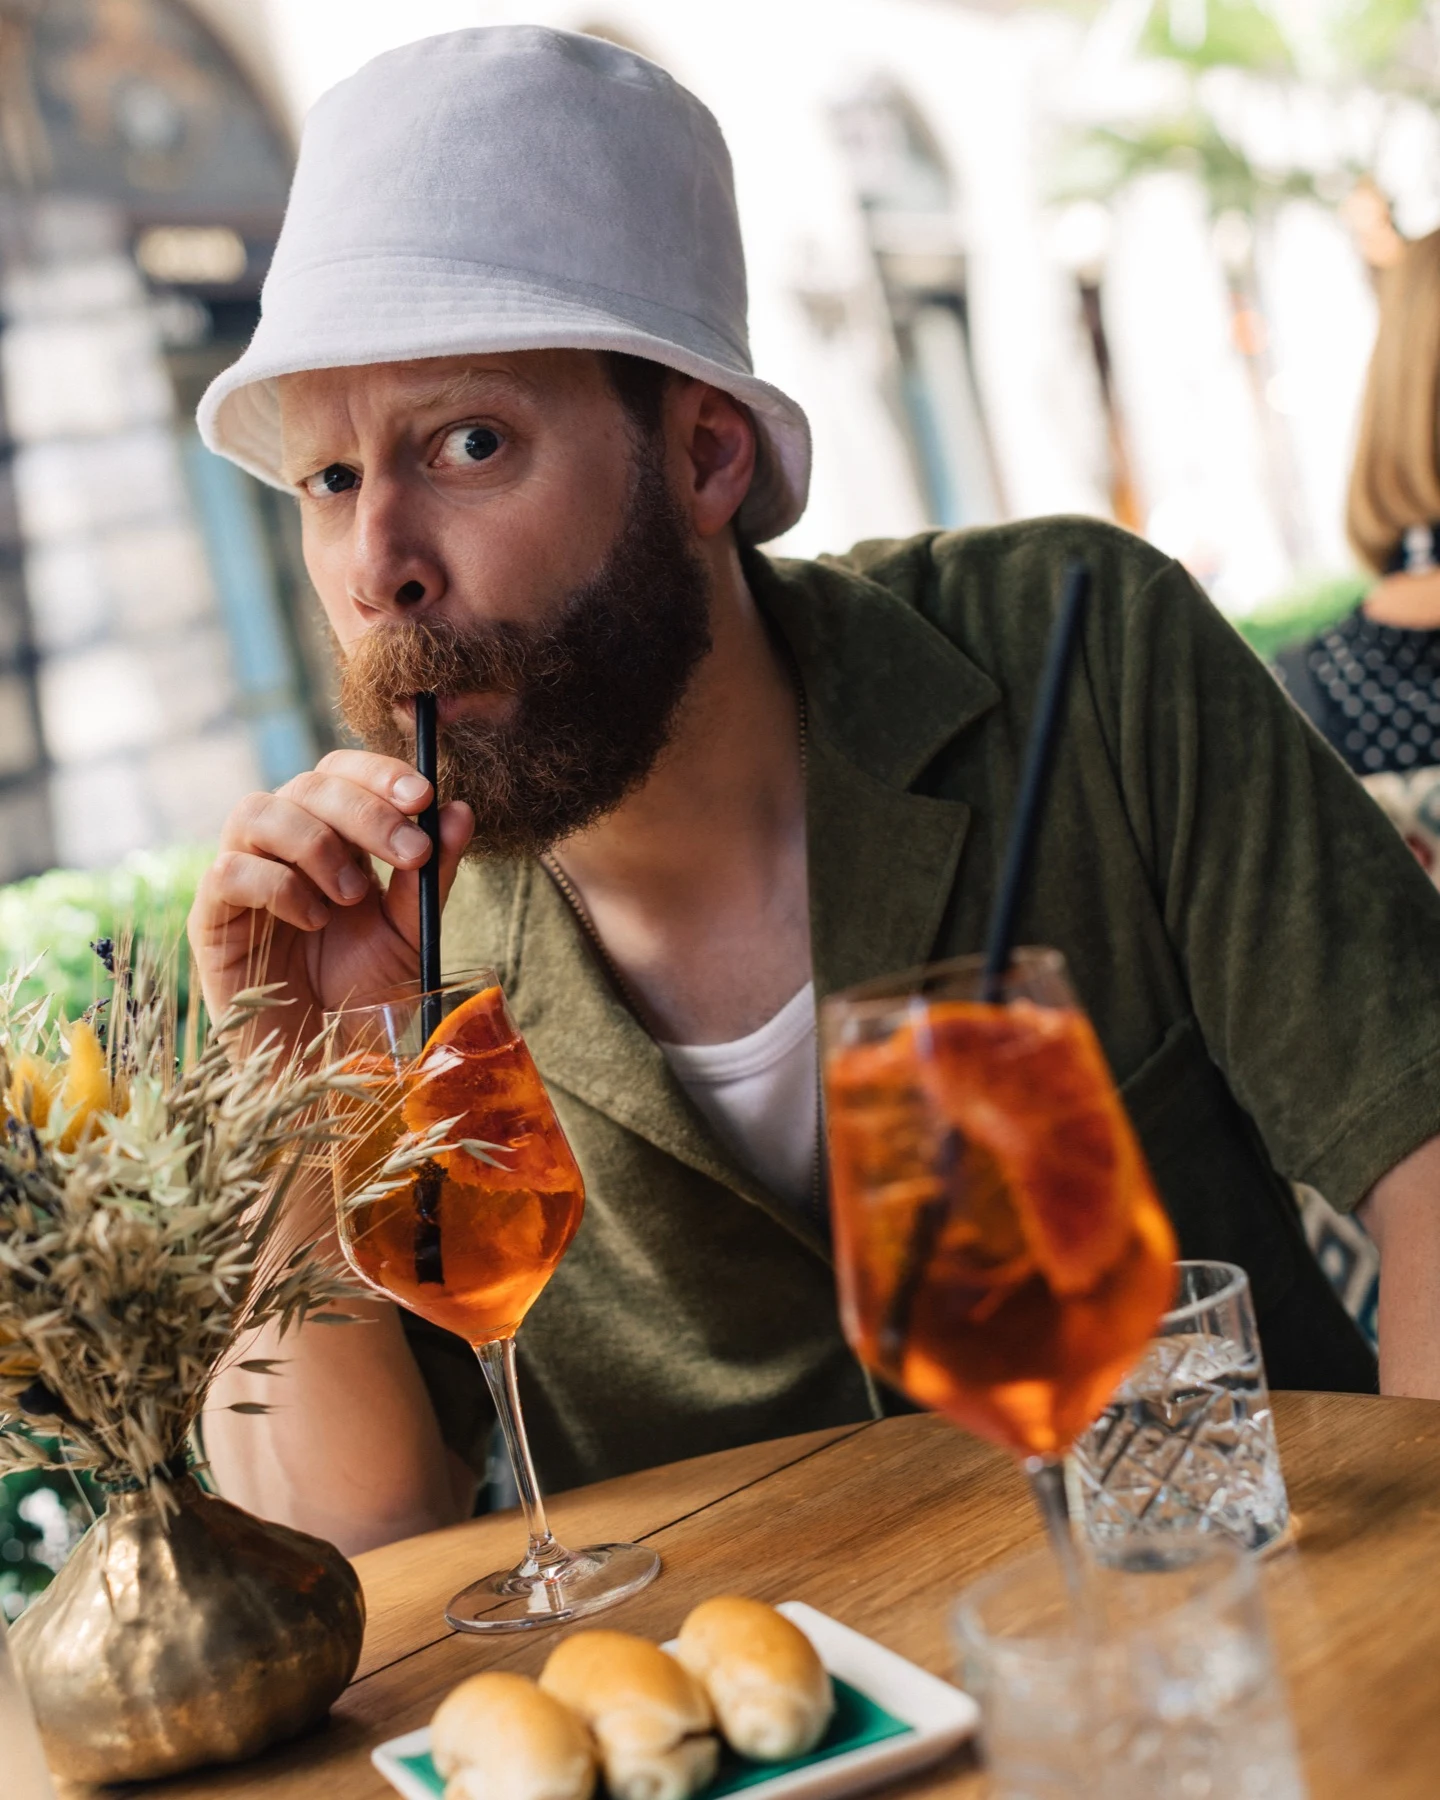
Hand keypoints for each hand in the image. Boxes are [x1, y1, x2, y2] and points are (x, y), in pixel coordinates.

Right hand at [189, 750, 473, 1051]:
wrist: (325, 1072)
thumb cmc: (364, 1002)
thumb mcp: (410, 935)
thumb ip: (429, 875)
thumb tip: (459, 810)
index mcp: (333, 841)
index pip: (341, 773)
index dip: (377, 771)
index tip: (423, 794)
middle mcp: (283, 850)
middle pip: (306, 784)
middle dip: (365, 810)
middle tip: (408, 851)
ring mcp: (242, 879)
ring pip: (257, 810)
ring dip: (317, 844)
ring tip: (353, 895)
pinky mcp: (210, 918)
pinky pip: (228, 870)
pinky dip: (277, 885)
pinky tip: (312, 920)